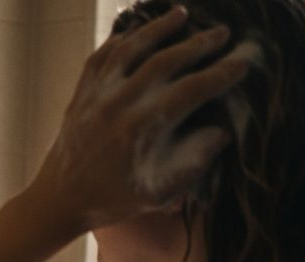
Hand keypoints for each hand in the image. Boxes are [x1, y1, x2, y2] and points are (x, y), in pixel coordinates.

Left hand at [27, 6, 253, 232]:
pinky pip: (101, 56)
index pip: (193, 89)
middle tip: (224, 32)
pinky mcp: (81, 93)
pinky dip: (120, 39)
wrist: (59, 200)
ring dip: (158, 28)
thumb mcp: (161, 191)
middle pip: (166, 60)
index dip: (222, 73)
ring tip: (182, 13)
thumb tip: (223, 130)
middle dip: (199, 44)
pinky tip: (136, 30)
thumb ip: (194, 160)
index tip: (245, 61)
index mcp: (143, 128)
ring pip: (130, 48)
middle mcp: (119, 104)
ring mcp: (96, 94)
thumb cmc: (113, 199)